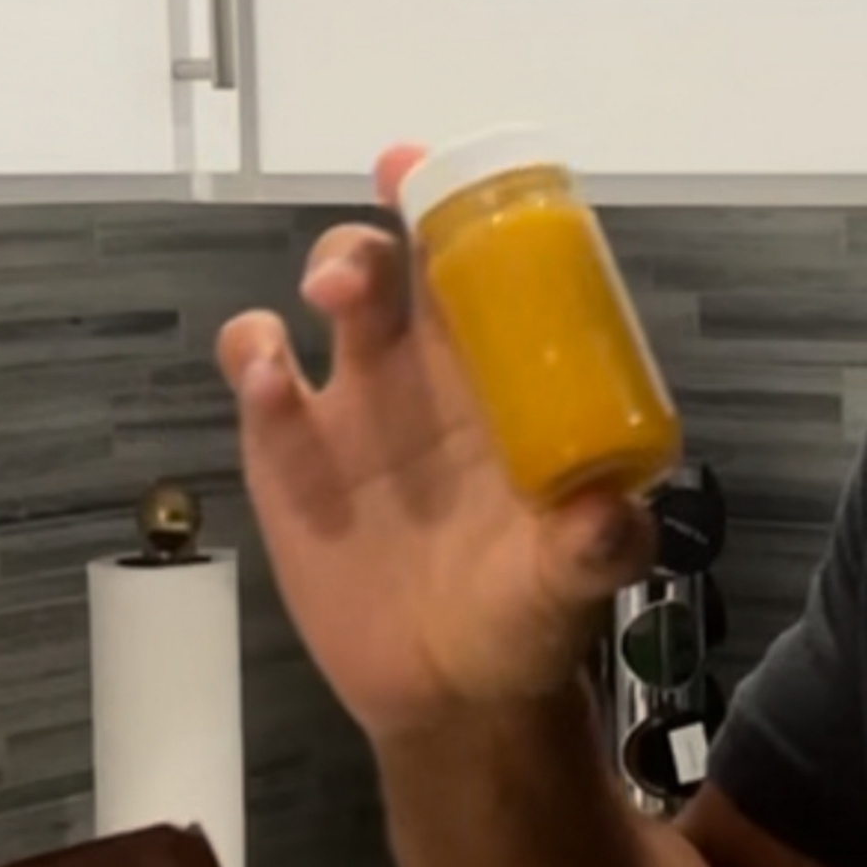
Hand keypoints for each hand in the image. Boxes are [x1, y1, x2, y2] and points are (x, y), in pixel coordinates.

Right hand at [220, 145, 654, 747]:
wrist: (450, 694)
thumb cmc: (523, 618)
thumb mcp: (571, 586)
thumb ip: (594, 548)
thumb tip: (611, 514)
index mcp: (498, 378)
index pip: (482, 266)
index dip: (459, 206)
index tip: (429, 173)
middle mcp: (423, 371)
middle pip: (393, 259)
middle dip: (376, 236)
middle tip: (366, 275)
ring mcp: (349, 407)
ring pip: (323, 297)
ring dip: (323, 276)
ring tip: (323, 308)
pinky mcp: (286, 455)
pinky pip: (257, 378)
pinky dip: (254, 361)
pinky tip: (271, 387)